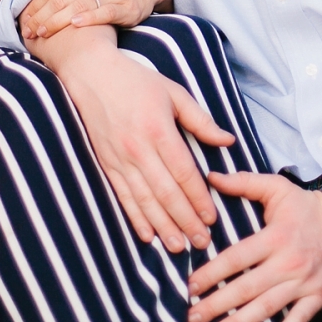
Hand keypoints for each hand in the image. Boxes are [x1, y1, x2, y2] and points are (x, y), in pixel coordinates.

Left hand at [20, 0, 171, 39]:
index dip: (36, 4)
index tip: (25, 18)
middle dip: (41, 17)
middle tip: (28, 31)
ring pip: (77, 7)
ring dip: (57, 22)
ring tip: (43, 33)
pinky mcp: (126, 6)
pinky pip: (104, 13)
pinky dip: (89, 19)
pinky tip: (75, 25)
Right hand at [49, 39, 233, 252]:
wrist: (92, 75)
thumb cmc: (137, 81)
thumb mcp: (174, 92)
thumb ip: (201, 120)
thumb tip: (228, 140)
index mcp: (159, 130)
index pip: (183, 173)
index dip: (198, 198)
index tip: (212, 217)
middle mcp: (138, 149)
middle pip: (166, 193)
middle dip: (186, 220)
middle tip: (202, 241)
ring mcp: (120, 159)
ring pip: (145, 201)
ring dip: (163, 226)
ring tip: (179, 246)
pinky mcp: (106, 164)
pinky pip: (122, 197)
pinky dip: (135, 218)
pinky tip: (147, 235)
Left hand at [186, 173, 321, 321]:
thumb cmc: (305, 205)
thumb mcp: (276, 187)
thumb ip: (243, 182)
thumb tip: (212, 176)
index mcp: (274, 237)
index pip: (236, 259)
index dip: (211, 273)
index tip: (191, 286)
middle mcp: (287, 262)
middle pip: (246, 289)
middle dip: (216, 305)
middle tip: (193, 318)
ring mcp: (303, 283)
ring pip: (267, 308)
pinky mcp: (317, 296)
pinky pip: (297, 321)